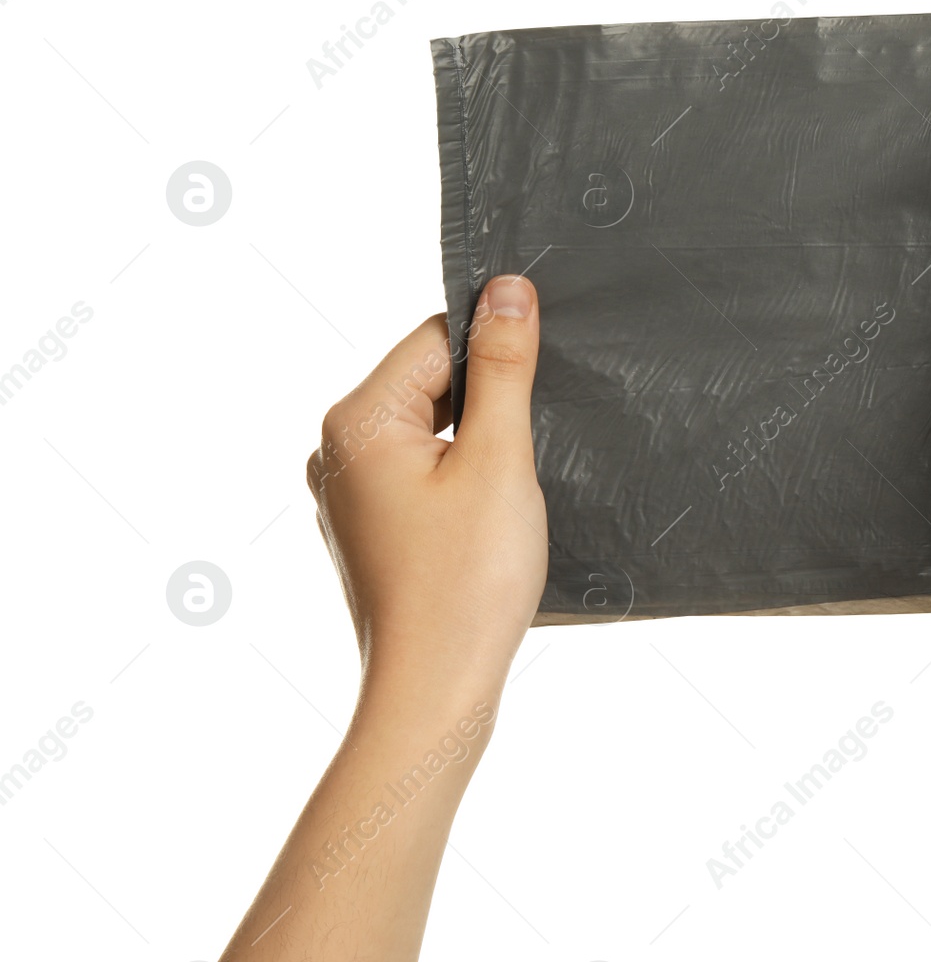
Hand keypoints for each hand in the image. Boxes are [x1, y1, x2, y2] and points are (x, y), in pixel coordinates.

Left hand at [305, 274, 547, 713]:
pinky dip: (466, 484)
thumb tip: (506, 289)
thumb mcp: (499, 459)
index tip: (542, 385)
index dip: (499, 354)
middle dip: (490, 406)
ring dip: (481, 448)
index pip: (437, 340)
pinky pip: (426, 475)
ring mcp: (349, 495)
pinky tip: (490, 523)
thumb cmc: (466, 583)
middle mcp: (337, 452)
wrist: (435, 692)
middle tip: (524, 459)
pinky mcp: (372, 531)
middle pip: (432, 383)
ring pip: (434, 431)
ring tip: (506, 500)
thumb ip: (503, 367)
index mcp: (356, 421)